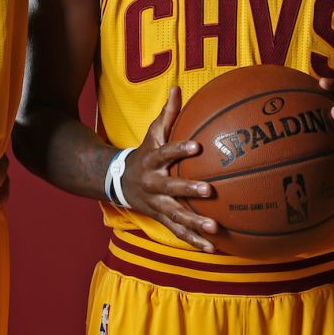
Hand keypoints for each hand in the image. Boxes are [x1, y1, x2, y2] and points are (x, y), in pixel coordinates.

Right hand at [120, 87, 219, 252]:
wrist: (119, 182)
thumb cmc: (145, 154)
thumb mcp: (152, 133)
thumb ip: (167, 114)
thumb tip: (177, 87)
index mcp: (152, 161)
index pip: (166, 152)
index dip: (179, 149)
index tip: (196, 146)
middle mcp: (153, 184)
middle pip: (170, 188)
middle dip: (188, 191)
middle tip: (209, 191)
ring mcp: (157, 204)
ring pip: (176, 215)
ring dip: (194, 223)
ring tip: (214, 228)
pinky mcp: (161, 218)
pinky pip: (178, 232)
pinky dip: (194, 241)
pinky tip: (212, 248)